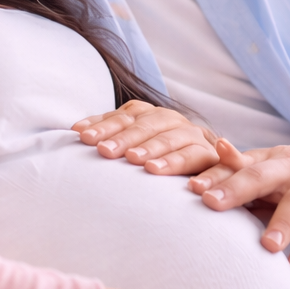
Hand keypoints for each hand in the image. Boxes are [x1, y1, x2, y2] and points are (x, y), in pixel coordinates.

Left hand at [73, 99, 220, 175]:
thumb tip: (75, 130)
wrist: (213, 173)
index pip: (126, 115)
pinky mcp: (211, 155)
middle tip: (105, 151)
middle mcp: (173, 121)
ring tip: (136, 161)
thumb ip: (112, 135)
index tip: (83, 137)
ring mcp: (194, 136)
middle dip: (125, 137)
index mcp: (153, 116)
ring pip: (172, 137)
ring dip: (153, 147)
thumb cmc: (163, 160)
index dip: (105, 124)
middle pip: (148, 124)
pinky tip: (158, 172)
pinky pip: (196, 156)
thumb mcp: (138, 146)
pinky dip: (178, 162)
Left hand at [189, 132, 289, 271]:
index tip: (183, 183)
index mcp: (271, 160)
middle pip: (260, 175)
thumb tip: (198, 191)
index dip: (210, 173)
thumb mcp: (280, 168)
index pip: (235, 165)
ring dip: (281, 224)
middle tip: (207, 202)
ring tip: (264, 247)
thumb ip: (244, 179)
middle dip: (234, 188)